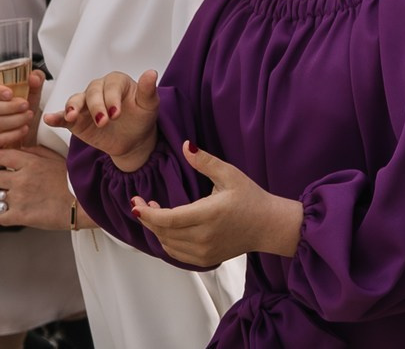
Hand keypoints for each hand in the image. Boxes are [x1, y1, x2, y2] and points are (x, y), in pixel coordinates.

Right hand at [0, 70, 42, 153]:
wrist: (24, 122)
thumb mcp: (30, 88)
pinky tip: (23, 129)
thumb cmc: (21, 101)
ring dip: (13, 120)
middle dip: (8, 107)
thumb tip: (33, 78)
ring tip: (28, 116)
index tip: (10, 93)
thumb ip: (35, 78)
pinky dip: (11, 135)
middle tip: (25, 105)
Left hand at [0, 142, 75, 230]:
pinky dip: (5, 216)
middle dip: (1, 181)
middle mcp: (21, 178)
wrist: (85, 202)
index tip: (2, 165)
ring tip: (18, 201)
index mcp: (30, 162)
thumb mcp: (57, 158)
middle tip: (12, 185)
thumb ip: (36, 152)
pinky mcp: (20, 216)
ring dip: (3, 200)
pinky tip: (15, 214)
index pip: (0, 156)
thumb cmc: (74, 180)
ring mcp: (19, 198)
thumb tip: (20, 149)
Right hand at [49, 71, 159, 170]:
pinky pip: (63, 117)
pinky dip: (56, 117)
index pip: (111, 85)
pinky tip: (49, 119)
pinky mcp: (76, 120)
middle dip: (96, 106)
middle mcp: (99, 90)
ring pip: (75, 100)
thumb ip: (148, 90)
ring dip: (73, 108)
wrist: (133, 138)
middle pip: (92, 92)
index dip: (112, 98)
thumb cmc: (141, 117)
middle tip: (103, 122)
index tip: (117, 113)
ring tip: (72, 116)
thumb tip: (151, 73)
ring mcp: (85, 104)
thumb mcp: (149, 105)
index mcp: (117, 82)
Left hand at [130, 143, 301, 265]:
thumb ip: (205, 161)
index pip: (168, 220)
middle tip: (141, 202)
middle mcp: (204, 237)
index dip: (147, 213)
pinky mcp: (206, 260)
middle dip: (147, 218)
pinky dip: (166, 241)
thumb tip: (186, 145)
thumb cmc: (251, 198)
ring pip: (167, 244)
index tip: (136, 202)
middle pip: (163, 232)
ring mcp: (205, 252)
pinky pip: (176, 254)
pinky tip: (167, 228)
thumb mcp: (230, 174)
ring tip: (155, 212)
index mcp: (209, 215)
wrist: (268, 226)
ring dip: (156, 229)